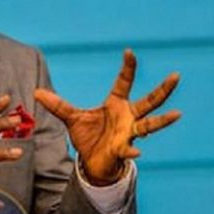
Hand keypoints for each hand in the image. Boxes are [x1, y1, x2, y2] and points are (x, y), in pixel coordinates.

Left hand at [35, 49, 180, 184]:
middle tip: (177, 76)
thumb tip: (36, 93)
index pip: (124, 83)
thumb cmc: (88, 137)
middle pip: (149, 101)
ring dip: (163, 121)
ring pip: (150, 125)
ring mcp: (128, 134)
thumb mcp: (71, 118)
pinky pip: (129, 151)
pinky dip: (131, 152)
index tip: (130, 52)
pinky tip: (136, 153)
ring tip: (177, 114)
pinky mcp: (122, 150)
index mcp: (116, 105)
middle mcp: (127, 117)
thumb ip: (57, 105)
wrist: (92, 162)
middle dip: (163, 90)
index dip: (128, 68)